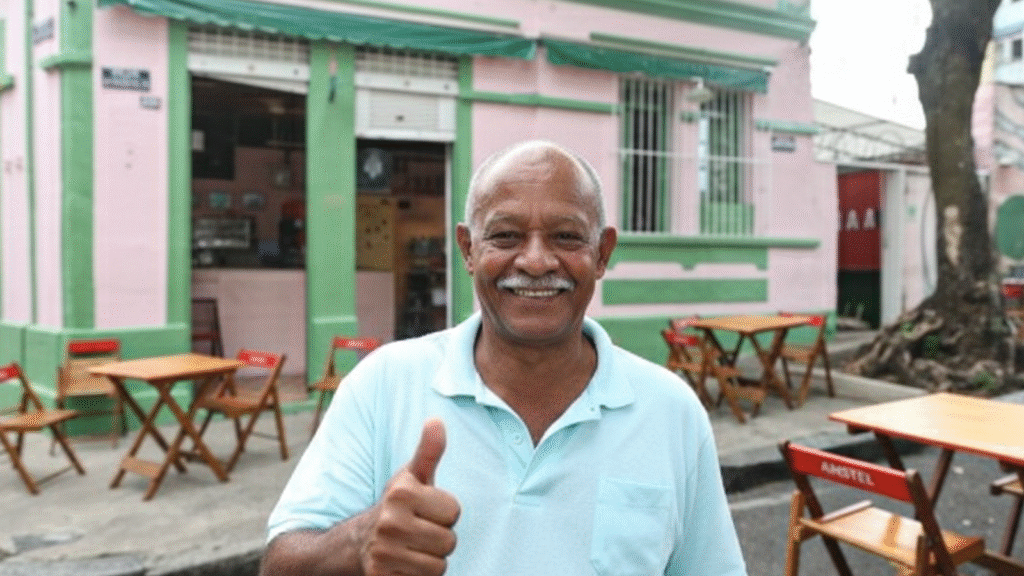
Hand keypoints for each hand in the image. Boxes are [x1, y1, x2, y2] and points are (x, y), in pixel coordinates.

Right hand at [362, 419, 459, 575]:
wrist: (357, 542)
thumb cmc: (396, 506)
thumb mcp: (412, 477)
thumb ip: (428, 451)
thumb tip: (437, 421)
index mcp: (401, 493)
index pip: (454, 511)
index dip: (443, 512)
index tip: (423, 510)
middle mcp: (390, 522)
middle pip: (449, 540)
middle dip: (438, 538)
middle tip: (417, 531)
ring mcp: (384, 552)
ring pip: (439, 565)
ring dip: (429, 559)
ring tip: (411, 547)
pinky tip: (403, 564)